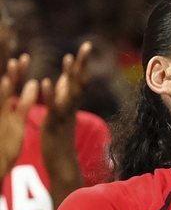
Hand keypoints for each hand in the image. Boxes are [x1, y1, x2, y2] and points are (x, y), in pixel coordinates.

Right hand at [0, 54, 38, 179]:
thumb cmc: (3, 143)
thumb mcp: (9, 121)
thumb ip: (17, 106)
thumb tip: (19, 90)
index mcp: (0, 107)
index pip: (5, 84)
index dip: (11, 71)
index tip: (18, 56)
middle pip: (3, 84)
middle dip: (10, 69)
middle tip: (18, 54)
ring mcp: (3, 115)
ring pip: (6, 92)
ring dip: (12, 77)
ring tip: (17, 62)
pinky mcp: (12, 125)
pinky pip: (21, 107)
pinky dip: (27, 96)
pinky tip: (35, 85)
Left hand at [40, 42, 91, 205]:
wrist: (62, 165)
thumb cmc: (58, 140)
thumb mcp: (61, 114)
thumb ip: (62, 96)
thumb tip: (64, 80)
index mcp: (71, 104)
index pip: (79, 79)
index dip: (82, 63)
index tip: (87, 45)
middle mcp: (71, 107)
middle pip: (79, 82)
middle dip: (81, 64)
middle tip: (86, 45)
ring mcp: (64, 115)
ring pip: (69, 92)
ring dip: (68, 75)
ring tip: (68, 58)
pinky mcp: (54, 124)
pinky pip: (53, 107)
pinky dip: (50, 94)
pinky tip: (45, 82)